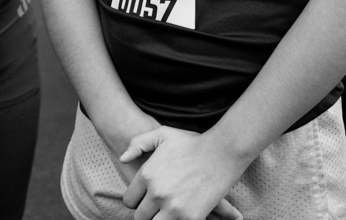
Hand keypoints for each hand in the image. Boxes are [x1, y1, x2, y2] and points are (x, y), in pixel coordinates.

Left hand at [121, 127, 243, 219]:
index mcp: (147, 174)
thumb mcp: (162, 134)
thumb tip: (122, 158)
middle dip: (147, 212)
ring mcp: (173, 207)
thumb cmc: (192, 142)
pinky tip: (177, 214)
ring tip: (166, 210)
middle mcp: (157, 193)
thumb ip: (138, 144)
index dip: (136, 200)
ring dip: (158, 219)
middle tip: (157, 206)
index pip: (129, 200)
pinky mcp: (189, 218)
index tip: (145, 198)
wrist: (222, 152)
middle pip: (140, 216)